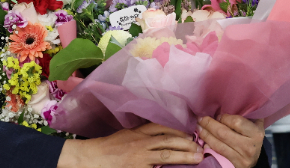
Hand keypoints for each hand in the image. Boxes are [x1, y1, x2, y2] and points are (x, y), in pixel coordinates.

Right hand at [58, 123, 201, 167]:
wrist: (90, 158)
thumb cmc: (106, 148)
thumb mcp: (125, 136)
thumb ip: (141, 135)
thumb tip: (158, 138)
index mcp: (138, 132)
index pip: (162, 127)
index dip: (178, 129)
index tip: (190, 131)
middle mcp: (140, 141)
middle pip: (168, 139)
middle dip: (186, 142)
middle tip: (199, 146)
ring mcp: (139, 156)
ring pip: (166, 154)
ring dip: (184, 155)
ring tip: (197, 157)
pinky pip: (157, 167)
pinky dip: (169, 167)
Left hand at [197, 115, 263, 167]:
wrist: (254, 159)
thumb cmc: (251, 137)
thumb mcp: (253, 125)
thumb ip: (246, 114)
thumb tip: (230, 100)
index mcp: (256, 133)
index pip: (236, 122)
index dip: (223, 118)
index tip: (217, 116)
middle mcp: (249, 147)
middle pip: (223, 133)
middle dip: (208, 124)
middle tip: (200, 118)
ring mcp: (241, 158)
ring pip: (217, 144)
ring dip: (205, 134)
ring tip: (198, 127)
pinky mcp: (233, 165)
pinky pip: (216, 154)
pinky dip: (207, 146)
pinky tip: (203, 140)